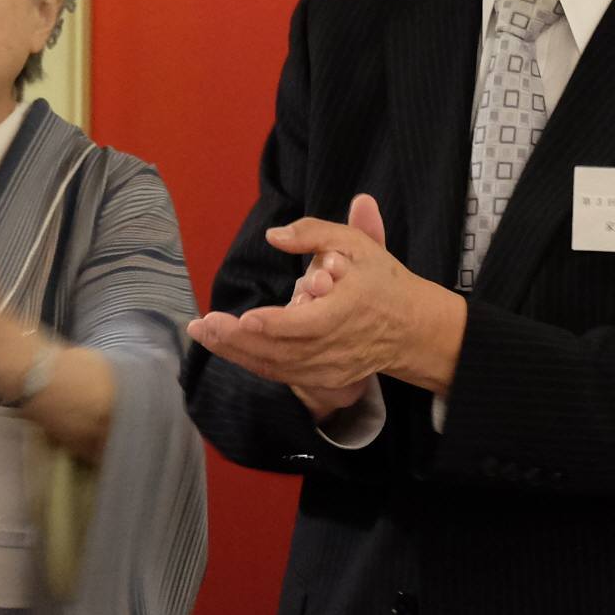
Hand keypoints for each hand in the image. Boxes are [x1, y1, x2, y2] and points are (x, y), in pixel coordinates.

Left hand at [188, 193, 461, 396]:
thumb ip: (315, 233)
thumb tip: (274, 235)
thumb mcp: (357, 244)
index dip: (274, 325)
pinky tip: (227, 347)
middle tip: (202, 325)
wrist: (412, 329)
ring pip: (275, 366)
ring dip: (236, 352)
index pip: (305, 325)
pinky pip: (281, 374)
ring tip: (204, 333)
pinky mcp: (323, 380)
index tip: (245, 317)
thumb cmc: (382, 282)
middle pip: (280, 350)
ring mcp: (328, 369)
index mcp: (346, 313)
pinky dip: (252, 362)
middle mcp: (335, 348)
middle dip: (237, 339)